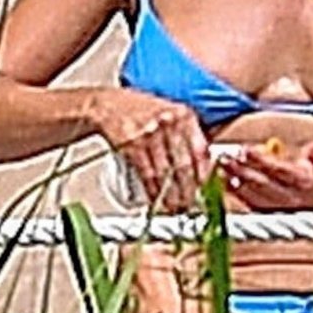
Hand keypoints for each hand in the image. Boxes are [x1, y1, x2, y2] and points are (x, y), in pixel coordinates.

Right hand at [89, 88, 207, 211]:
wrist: (107, 104)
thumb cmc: (142, 112)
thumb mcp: (171, 113)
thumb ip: (188, 133)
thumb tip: (205, 165)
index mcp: (184, 115)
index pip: (201, 150)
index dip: (204, 175)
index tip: (205, 191)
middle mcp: (169, 122)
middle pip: (184, 165)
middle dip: (188, 191)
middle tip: (188, 205)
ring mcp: (149, 132)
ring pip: (165, 172)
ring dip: (170, 195)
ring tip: (174, 208)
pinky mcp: (131, 143)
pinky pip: (146, 173)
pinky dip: (152, 190)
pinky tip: (156, 200)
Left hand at [216, 139, 312, 209]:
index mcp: (303, 183)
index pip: (279, 170)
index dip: (261, 160)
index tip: (244, 149)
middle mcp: (290, 200)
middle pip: (261, 184)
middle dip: (241, 170)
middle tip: (224, 157)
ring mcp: (278, 211)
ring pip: (252, 196)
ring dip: (235, 182)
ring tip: (219, 168)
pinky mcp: (268, 217)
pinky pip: (249, 206)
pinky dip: (236, 194)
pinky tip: (222, 182)